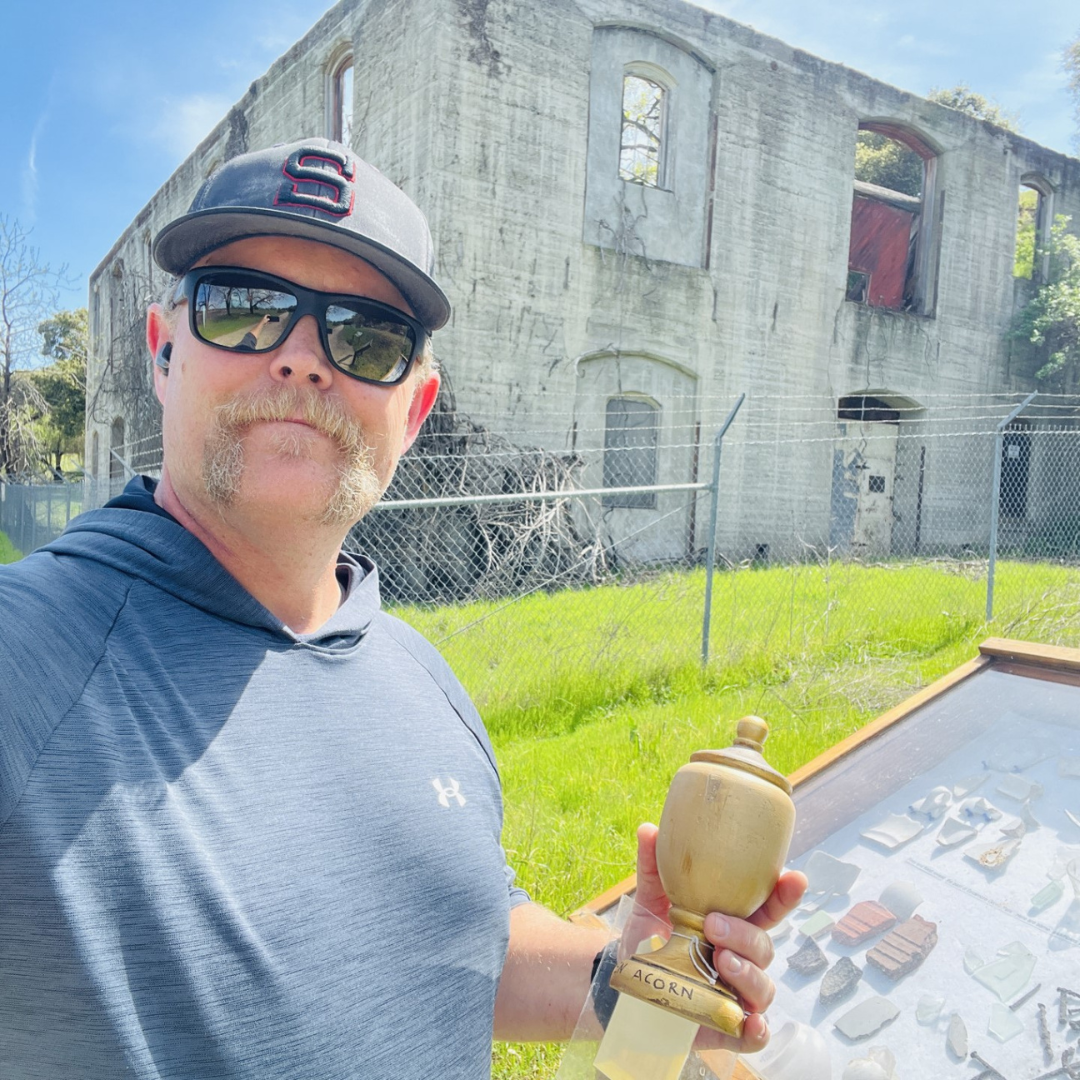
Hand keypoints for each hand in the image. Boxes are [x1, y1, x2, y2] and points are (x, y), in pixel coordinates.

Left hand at [632, 822, 806, 1054]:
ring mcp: (736, 994)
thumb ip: (653, 868)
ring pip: (764, 987)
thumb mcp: (650, 901)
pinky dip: (757, 1031)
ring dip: (748, 974)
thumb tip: (649, 829)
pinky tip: (750, 1022)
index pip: (767, 909)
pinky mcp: (726, 1028)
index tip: (793, 877)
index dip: (785, 895)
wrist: (624, 983)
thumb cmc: (650, 938)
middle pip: (763, 946)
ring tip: (720, 960)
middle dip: (745, 935)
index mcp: (730, 924)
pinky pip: (754, 1035)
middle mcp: (739, 957)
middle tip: (713, 925)